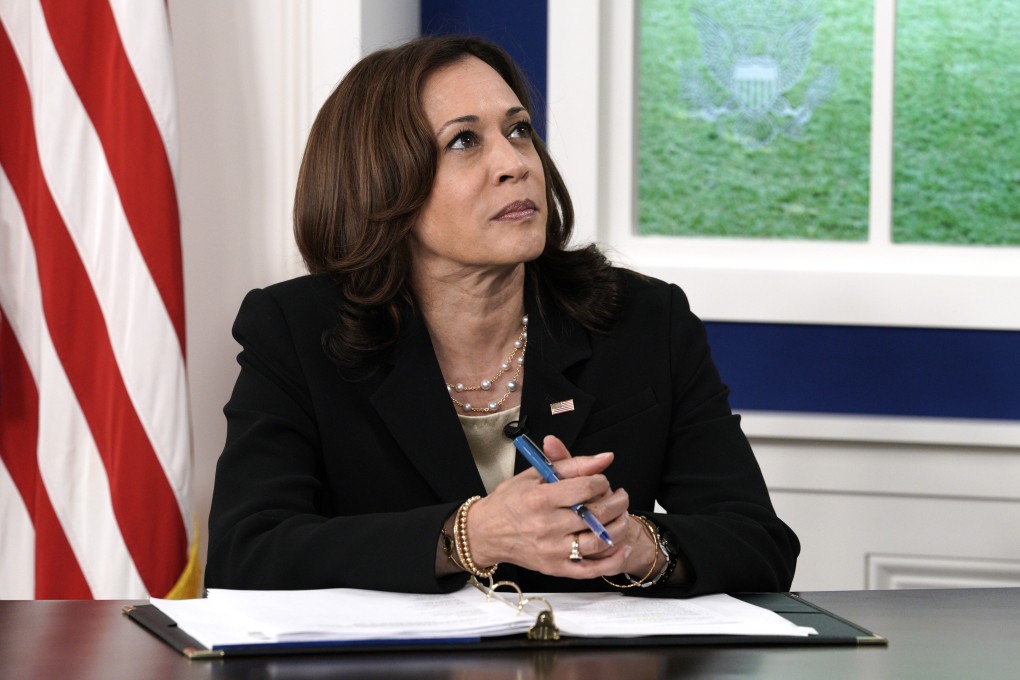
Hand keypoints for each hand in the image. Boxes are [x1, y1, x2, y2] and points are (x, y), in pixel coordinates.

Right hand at [464, 436, 657, 579]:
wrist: (486, 533)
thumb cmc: (510, 501)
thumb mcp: (534, 475)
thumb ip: (571, 465)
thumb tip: (605, 459)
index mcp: (539, 498)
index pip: (584, 488)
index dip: (600, 481)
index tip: (601, 480)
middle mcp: (546, 526)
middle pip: (596, 514)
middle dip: (617, 502)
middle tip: (621, 496)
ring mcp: (551, 550)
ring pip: (598, 542)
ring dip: (619, 528)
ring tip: (622, 516)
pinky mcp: (554, 568)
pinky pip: (590, 569)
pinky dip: (611, 561)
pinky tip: (621, 547)